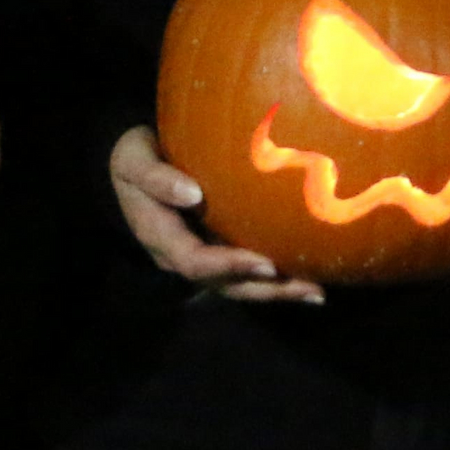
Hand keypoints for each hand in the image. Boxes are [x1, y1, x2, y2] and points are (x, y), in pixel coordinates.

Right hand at [107, 124, 320, 303]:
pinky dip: (274, 279)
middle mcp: (180, 257)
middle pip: (224, 284)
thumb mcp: (133, 160)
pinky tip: (307, 278)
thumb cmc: (138, 157)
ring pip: (238, 285)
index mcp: (160, 237)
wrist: (135, 165)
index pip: (196, 261)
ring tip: (316, 291)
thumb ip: (156, 177)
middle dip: (265, 288)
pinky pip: (244, 272)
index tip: (265, 263)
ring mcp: (199, 256)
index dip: (229, 266)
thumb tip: (192, 194)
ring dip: (277, 291)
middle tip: (307, 287)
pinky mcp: (215, 250)